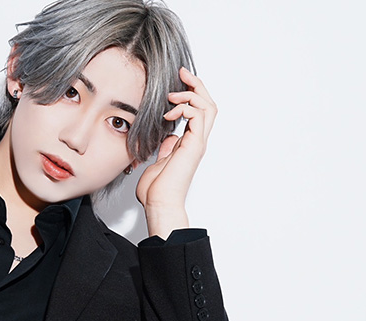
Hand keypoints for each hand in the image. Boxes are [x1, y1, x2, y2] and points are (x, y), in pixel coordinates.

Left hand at [135, 67, 217, 238]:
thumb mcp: (159, 160)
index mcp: (190, 143)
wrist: (159, 203)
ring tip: (172, 95)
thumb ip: (166, 146)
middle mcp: (197, 141)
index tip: (178, 80)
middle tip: (182, 73)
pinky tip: (170, 112)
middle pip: (209, 104)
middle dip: (197, 85)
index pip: (199, 111)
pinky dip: (186, 107)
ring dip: (191, 95)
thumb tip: (168, 136)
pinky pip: (199, 116)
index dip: (192, 93)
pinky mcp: (194, 146)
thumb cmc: (156, 189)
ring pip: (208, 107)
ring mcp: (197, 143)